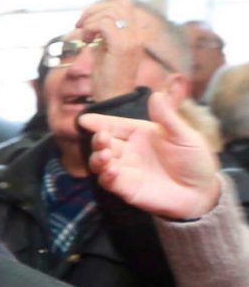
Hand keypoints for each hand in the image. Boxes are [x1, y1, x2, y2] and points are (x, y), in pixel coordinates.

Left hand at [77, 0, 147, 103]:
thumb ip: (101, 34)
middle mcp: (137, 33)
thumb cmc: (106, 79)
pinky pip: (104, 24)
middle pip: (116, 4)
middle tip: (79, 25)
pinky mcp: (123, 45)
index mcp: (135, 33)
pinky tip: (87, 41)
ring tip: (83, 36)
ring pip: (109, 12)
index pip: (125, 4)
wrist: (113, 98)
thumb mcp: (103, 51)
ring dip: (89, 20)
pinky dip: (90, 28)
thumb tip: (89, 22)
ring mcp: (132, 38)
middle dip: (93, 9)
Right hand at [80, 90, 223, 219]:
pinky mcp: (125, 189)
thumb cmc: (194, 160)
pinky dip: (106, 176)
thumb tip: (156, 94)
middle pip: (104, 143)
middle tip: (101, 138)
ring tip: (105, 155)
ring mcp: (125, 170)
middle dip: (98, 140)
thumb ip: (167, 117)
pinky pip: (108, 182)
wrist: (201, 192)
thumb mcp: (185, 136)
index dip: (99, 122)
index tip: (84, 120)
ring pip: (100, 162)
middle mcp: (128, 151)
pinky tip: (112, 171)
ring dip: (98, 158)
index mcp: (140, 134)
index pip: (115, 125)